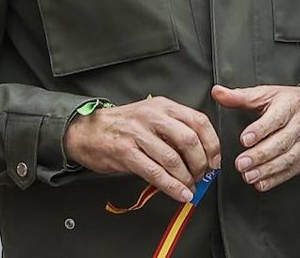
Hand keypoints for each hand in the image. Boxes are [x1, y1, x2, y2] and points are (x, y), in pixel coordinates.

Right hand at [63, 96, 220, 202]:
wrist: (85, 130)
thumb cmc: (121, 126)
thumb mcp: (149, 117)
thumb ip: (173, 131)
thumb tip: (200, 156)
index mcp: (162, 106)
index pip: (199, 121)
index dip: (212, 144)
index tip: (215, 161)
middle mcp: (151, 116)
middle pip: (189, 140)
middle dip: (200, 164)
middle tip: (201, 176)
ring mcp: (136, 133)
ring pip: (172, 159)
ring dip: (186, 178)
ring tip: (188, 187)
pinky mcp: (124, 151)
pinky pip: (155, 172)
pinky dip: (171, 187)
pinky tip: (179, 193)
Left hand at [211, 83, 299, 191]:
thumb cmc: (292, 103)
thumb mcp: (268, 94)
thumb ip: (241, 96)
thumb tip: (218, 92)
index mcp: (289, 107)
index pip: (275, 120)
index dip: (259, 130)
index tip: (244, 139)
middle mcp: (299, 127)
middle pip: (280, 143)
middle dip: (260, 155)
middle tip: (241, 163)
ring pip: (287, 160)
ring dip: (266, 170)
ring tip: (248, 175)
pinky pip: (291, 171)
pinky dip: (276, 179)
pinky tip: (261, 183)